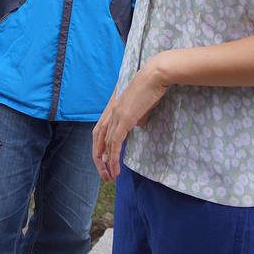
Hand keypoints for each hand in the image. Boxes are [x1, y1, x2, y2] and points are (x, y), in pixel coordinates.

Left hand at [92, 56, 170, 181]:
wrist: (156, 75)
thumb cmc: (152, 88)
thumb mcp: (141, 105)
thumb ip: (136, 116)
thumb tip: (136, 125)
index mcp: (113, 107)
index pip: (100, 130)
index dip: (99, 146)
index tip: (104, 161)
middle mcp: (111, 112)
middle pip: (97, 138)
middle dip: (98, 158)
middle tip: (104, 175)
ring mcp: (116, 115)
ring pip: (105, 144)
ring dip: (106, 163)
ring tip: (110, 177)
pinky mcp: (124, 120)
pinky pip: (115, 143)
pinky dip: (113, 158)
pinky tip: (116, 169)